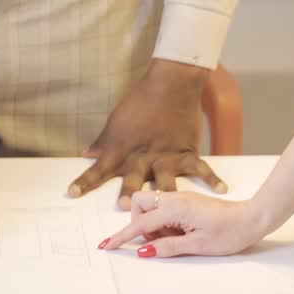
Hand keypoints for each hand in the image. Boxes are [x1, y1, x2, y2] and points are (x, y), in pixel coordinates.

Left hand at [67, 59, 225, 208]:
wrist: (169, 85)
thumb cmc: (139, 102)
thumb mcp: (115, 122)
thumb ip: (102, 143)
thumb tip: (86, 154)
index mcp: (121, 150)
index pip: (98, 169)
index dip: (84, 182)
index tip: (72, 194)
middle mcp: (142, 156)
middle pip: (133, 178)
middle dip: (128, 193)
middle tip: (124, 207)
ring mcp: (166, 156)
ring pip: (164, 179)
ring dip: (165, 193)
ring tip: (168, 208)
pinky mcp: (186, 152)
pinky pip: (200, 168)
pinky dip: (212, 178)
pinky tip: (221, 190)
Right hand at [99, 189, 268, 257]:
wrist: (252, 218)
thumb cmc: (230, 232)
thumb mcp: (198, 245)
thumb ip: (167, 247)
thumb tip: (143, 251)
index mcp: (175, 208)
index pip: (139, 224)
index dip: (122, 236)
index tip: (107, 245)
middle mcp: (174, 198)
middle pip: (138, 205)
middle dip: (138, 223)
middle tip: (158, 241)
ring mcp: (180, 197)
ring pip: (151, 207)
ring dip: (153, 224)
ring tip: (175, 238)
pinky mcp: (186, 201)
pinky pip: (164, 208)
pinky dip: (164, 222)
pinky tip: (181, 232)